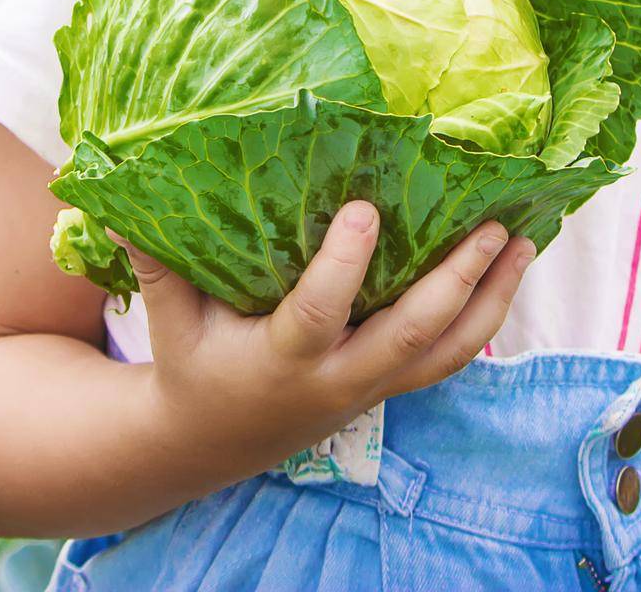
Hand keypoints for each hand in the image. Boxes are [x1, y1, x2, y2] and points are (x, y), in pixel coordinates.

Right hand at [107, 204, 533, 493]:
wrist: (214, 443)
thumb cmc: (192, 364)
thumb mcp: (169, 319)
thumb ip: (154, 260)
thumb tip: (117, 196)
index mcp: (281, 359)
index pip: (319, 314)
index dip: (344, 266)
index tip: (365, 208)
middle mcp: (337, 379)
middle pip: (408, 335)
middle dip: (453, 281)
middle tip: (489, 225)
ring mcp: (371, 387)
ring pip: (446, 352)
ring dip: (491, 298)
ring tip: (524, 241)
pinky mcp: (390, 386)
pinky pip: (450, 356)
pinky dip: (486, 314)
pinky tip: (509, 268)